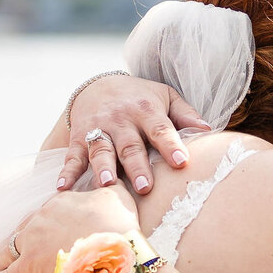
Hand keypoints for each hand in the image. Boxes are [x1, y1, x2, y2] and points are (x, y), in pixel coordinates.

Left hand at [0, 186, 141, 272]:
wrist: (109, 249)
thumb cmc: (117, 223)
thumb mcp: (118, 195)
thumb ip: (110, 185)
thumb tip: (110, 177)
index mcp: (60, 201)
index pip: (50, 210)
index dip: (49, 221)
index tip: (50, 228)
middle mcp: (41, 217)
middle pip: (26, 226)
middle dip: (23, 235)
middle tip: (21, 244)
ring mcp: (32, 241)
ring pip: (12, 247)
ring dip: (6, 256)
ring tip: (0, 263)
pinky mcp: (28, 265)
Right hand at [56, 77, 209, 195]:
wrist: (98, 85)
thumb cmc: (140, 97)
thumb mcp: (165, 97)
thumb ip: (185, 114)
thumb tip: (209, 131)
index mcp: (147, 110)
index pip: (161, 129)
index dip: (171, 145)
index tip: (182, 162)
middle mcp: (122, 120)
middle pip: (130, 145)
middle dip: (137, 166)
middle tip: (146, 187)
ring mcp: (99, 128)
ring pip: (101, 150)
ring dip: (102, 167)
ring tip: (106, 185)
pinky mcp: (79, 137)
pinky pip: (73, 156)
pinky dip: (67, 172)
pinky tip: (62, 188)